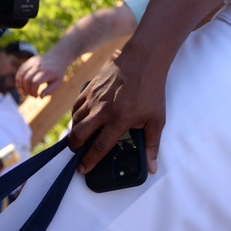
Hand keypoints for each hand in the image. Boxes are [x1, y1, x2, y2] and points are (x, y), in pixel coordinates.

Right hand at [16, 50, 70, 98]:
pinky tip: (19, 85)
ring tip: (24, 92)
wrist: (57, 58)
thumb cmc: (57, 73)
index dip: (33, 91)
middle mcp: (39, 66)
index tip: (36, 96)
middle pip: (27, 79)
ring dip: (21, 85)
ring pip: (22, 74)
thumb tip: (40, 97)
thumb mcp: (57, 83)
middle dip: (27, 89)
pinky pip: (21, 70)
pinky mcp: (29, 61)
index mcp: (47, 72)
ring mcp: (33, 62)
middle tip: (31, 95)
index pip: (35, 82)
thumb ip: (49, 91)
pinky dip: (18, 78)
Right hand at [69, 44, 165, 173]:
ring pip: (75, 120)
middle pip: (79, 134)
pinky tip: (80, 119)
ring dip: (74, 132)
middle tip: (78, 154)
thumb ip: (152, 145)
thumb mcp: (156, 120)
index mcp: (119, 120)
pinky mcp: (90, 88)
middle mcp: (102, 110)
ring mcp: (94, 98)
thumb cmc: (151, 91)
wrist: (142, 62)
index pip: (99, 146)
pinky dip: (75, 115)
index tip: (83, 169)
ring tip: (79, 139)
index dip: (90, 161)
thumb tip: (152, 167)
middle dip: (75, 148)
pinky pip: (76, 105)